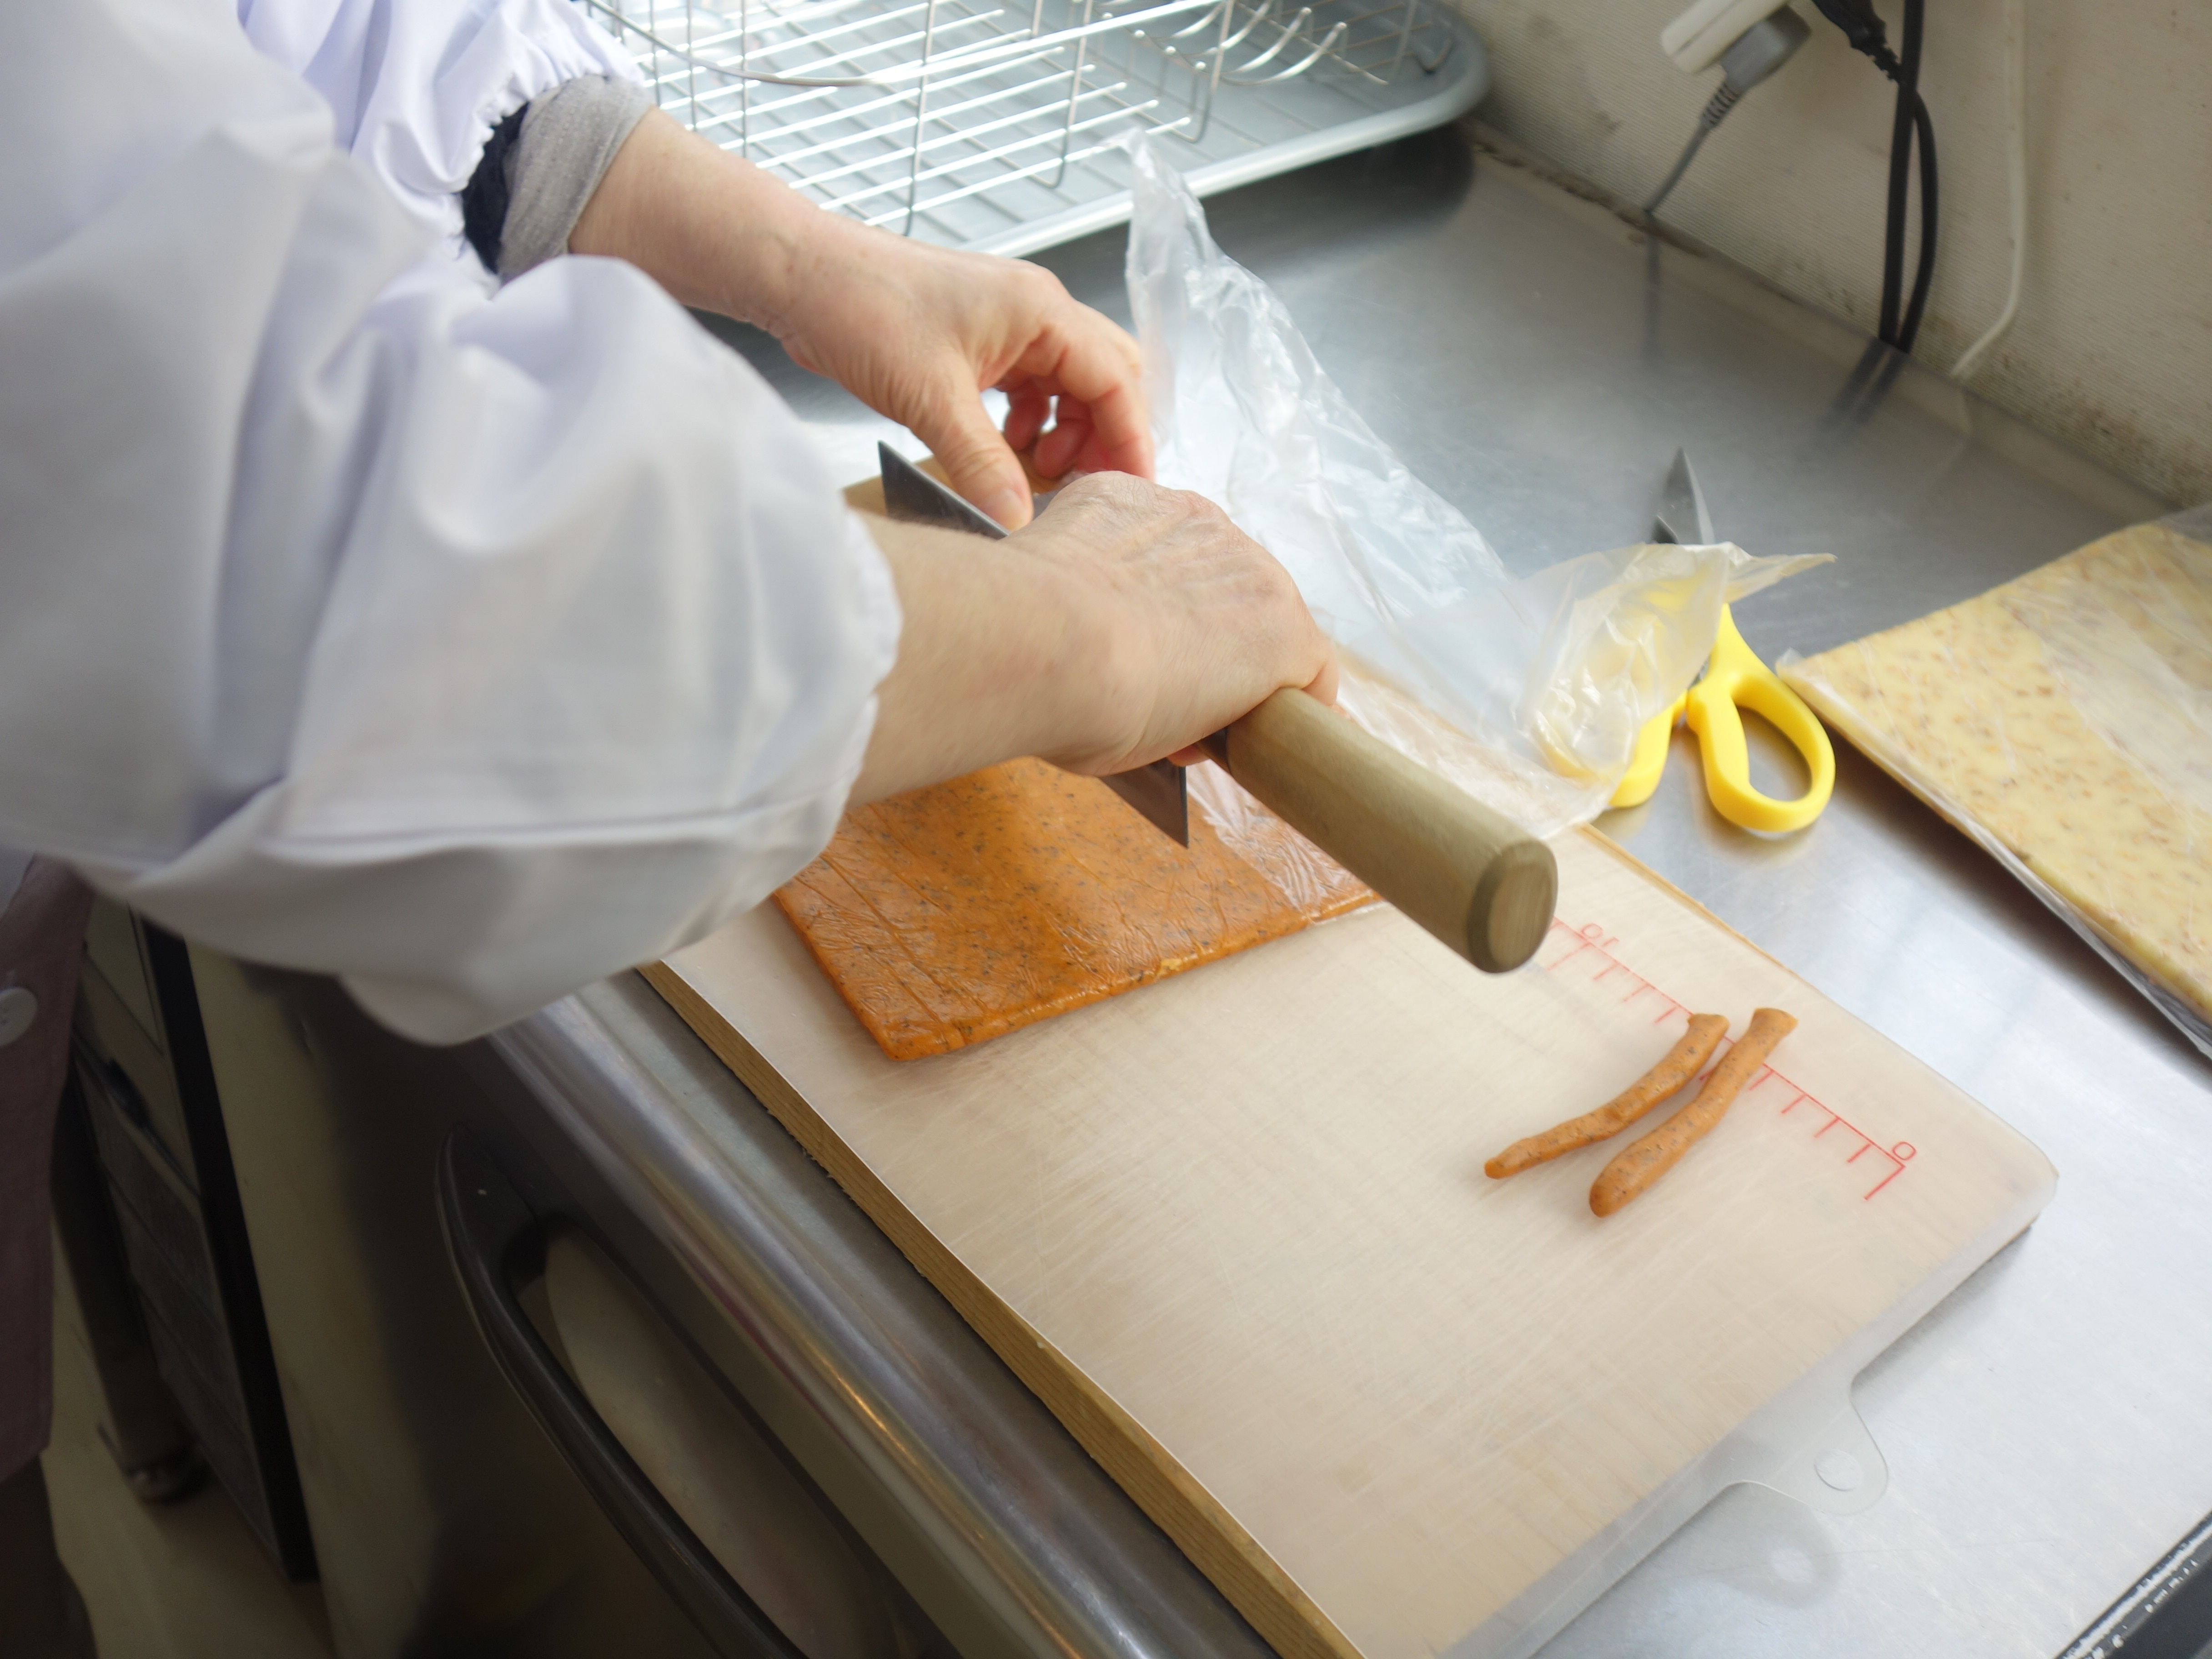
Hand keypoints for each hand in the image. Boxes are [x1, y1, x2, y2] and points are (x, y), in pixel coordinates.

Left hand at [777, 230, 1150, 529]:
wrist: (803, 278)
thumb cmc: (864, 308)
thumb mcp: (931, 399)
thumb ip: (981, 465)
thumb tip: (1017, 521)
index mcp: (1041, 310)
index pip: (1116, 379)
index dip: (1130, 439)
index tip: (1132, 489)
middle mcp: (1034, 311)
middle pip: (1104, 378)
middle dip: (1104, 435)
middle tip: (1088, 487)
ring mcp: (1007, 324)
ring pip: (1067, 385)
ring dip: (1065, 432)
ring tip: (1039, 473)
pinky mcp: (977, 340)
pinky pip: (1028, 387)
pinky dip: (1029, 424)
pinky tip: (1005, 452)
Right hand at [852, 473, 1334, 801]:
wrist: (1052, 645)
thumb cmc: (1025, 640)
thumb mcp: (1049, 606)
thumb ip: (1081, 615)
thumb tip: (1091, 662)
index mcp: (1129, 505)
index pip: (1166, 561)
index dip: (1159, 624)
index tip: (1137, 670)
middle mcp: (1197, 520)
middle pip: (1223, 590)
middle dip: (1205, 649)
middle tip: (1166, 709)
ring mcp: (1249, 570)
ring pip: (1268, 627)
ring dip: (1245, 678)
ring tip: (1204, 731)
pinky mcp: (1288, 629)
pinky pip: (1309, 670)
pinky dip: (1291, 707)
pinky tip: (1264, 742)